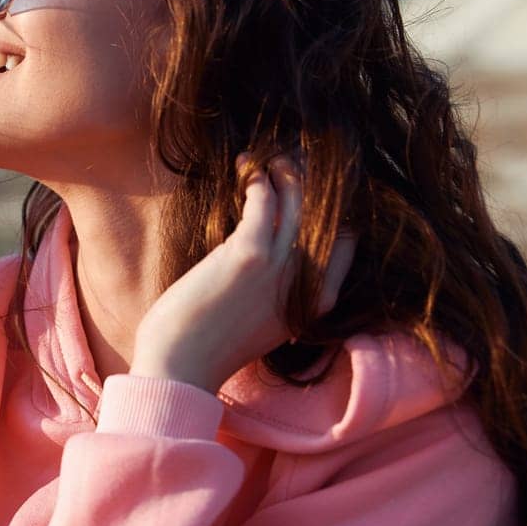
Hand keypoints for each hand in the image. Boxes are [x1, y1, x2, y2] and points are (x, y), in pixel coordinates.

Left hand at [128, 152, 357, 394]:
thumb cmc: (208, 345)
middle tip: (290, 163)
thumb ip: (275, 292)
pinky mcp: (248, 254)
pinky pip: (263, 203)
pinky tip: (247, 170)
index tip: (313, 194)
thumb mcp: (260, 323)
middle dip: (311, 184)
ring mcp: (280, 267)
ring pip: (297, 203)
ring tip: (267, 159)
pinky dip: (257, 181)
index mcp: (314, 304)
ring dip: (285, 173)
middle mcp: (306, 283)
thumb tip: (262, 250)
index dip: (334, 214)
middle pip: (325, 216)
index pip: (345, 245)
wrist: (181, 365)